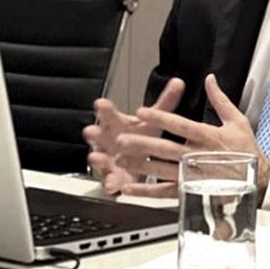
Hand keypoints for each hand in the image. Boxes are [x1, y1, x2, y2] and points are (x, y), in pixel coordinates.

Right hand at [82, 78, 183, 194]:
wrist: (133, 159)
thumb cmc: (140, 136)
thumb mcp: (153, 119)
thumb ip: (165, 102)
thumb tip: (179, 83)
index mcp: (118, 124)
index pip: (110, 114)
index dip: (105, 109)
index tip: (101, 103)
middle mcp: (109, 141)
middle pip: (99, 135)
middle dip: (95, 133)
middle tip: (91, 131)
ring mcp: (109, 160)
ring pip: (101, 159)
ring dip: (99, 159)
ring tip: (96, 158)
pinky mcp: (114, 178)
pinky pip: (111, 182)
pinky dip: (111, 184)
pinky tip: (112, 186)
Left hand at [114, 74, 269, 200]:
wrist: (260, 181)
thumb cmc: (247, 151)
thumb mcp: (237, 121)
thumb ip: (220, 100)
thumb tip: (210, 79)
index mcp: (209, 137)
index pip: (180, 125)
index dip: (161, 118)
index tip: (142, 111)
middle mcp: (199, 157)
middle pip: (166, 149)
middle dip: (143, 144)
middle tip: (122, 139)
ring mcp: (194, 176)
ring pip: (162, 171)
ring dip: (141, 166)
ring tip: (121, 160)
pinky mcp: (192, 192)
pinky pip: (166, 193)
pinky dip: (147, 192)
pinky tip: (130, 188)